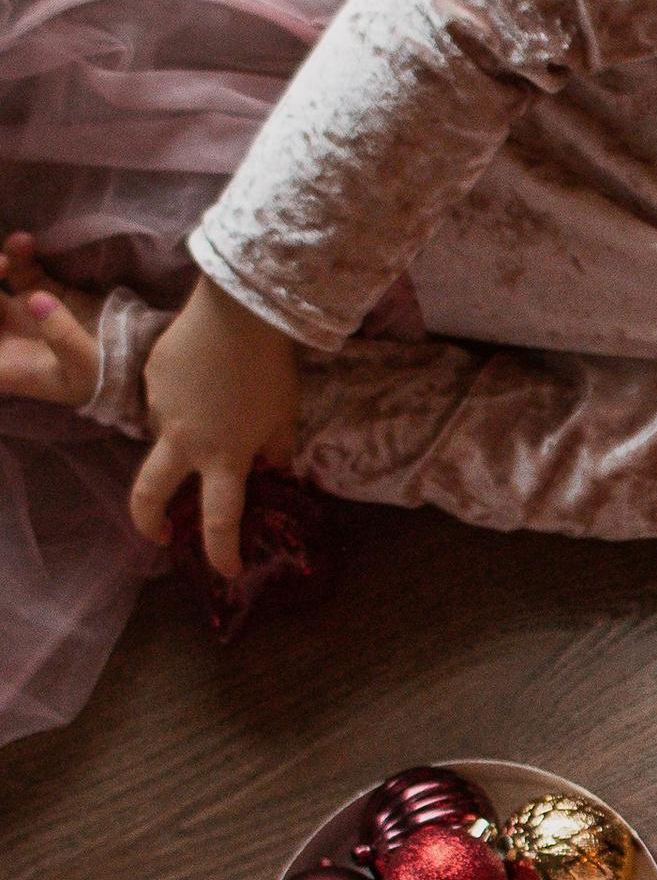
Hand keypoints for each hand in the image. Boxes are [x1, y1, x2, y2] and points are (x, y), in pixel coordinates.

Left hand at [0, 234, 100, 408]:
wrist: (142, 362)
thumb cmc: (110, 378)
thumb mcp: (87, 368)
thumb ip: (62, 337)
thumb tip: (36, 299)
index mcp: (5, 367)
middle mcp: (6, 339)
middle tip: (2, 266)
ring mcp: (21, 314)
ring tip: (17, 250)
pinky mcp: (41, 292)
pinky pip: (17, 269)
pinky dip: (17, 253)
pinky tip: (26, 241)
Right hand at [130, 272, 302, 577]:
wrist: (238, 310)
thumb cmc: (271, 368)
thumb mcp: (284, 416)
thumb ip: (276, 450)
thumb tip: (273, 470)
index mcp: (224, 458)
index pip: (220, 520)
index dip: (222, 552)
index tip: (227, 570)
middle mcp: (184, 441)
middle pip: (148, 495)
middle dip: (148, 523)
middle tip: (161, 535)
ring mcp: (161, 409)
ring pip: (163, 438)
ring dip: (182, 440)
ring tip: (215, 408)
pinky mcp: (151, 378)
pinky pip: (163, 400)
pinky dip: (182, 402)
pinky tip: (205, 376)